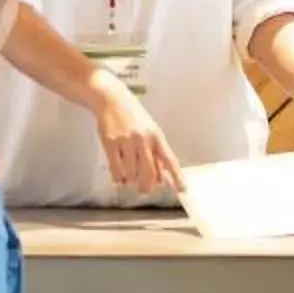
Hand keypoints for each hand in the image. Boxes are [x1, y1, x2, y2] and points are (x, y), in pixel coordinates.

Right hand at [92, 77, 182, 191]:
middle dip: (148, 186)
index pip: (170, 160)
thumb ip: (156, 154)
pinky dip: (118, 177)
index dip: (177, 176)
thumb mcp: (150, 132)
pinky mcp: (111, 142)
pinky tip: (119, 177)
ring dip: (130, 181)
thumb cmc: (134, 118)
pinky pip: (116, 168)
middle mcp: (144, 139)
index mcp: (157, 137)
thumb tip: (162, 179)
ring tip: (128, 180)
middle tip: (145, 192)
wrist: (113, 100)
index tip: (183, 190)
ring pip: (132, 173)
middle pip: (150, 172)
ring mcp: (127, 141)